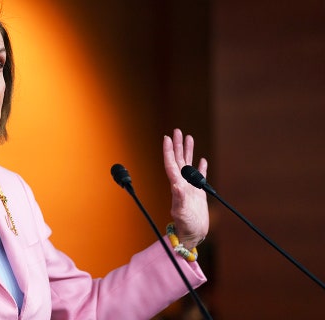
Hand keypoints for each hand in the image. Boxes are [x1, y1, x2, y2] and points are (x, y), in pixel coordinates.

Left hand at [163, 129, 208, 248]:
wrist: (192, 235)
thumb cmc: (186, 226)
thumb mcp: (180, 212)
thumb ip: (178, 199)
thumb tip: (176, 186)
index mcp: (177, 186)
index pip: (171, 164)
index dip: (169, 151)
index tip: (167, 138)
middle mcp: (182, 184)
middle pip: (179, 160)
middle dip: (178, 145)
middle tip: (177, 131)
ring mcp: (190, 188)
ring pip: (188, 165)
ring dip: (188, 151)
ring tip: (188, 137)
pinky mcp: (198, 193)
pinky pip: (199, 176)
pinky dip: (200, 167)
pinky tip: (201, 159)